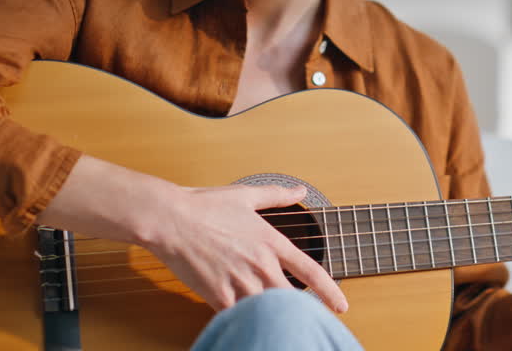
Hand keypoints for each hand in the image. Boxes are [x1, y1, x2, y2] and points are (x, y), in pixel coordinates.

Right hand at [147, 182, 347, 313]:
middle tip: (302, 319)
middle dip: (298, 310)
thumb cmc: (204, 206)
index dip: (330, 291)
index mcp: (270, 241)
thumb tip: (300, 189)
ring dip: (271, 315)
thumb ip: (277, 196)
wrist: (170, 219)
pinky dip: (242, 321)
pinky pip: (238, 317)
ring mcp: (240, 281)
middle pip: (291, 298)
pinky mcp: (218, 295)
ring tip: (273, 322)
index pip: (310, 270)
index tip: (341, 306)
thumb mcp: (246, 196)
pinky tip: (243, 322)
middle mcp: (260, 263)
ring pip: (267, 310)